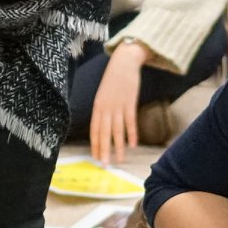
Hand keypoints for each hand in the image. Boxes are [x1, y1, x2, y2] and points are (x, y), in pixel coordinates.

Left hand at [91, 43, 144, 163]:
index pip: (94, 129)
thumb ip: (104, 109)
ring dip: (118, 146)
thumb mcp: (104, 94)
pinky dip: (131, 134)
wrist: (123, 63)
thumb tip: (105, 125)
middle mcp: (105, 108)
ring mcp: (118, 106)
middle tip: (104, 164)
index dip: (95, 144)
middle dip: (104, 150)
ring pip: (117, 130)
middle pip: (104, 133)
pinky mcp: (130, 103)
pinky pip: (130, 122)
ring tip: (119, 160)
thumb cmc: (114, 79)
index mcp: (97, 106)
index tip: (96, 157)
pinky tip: (132, 145)